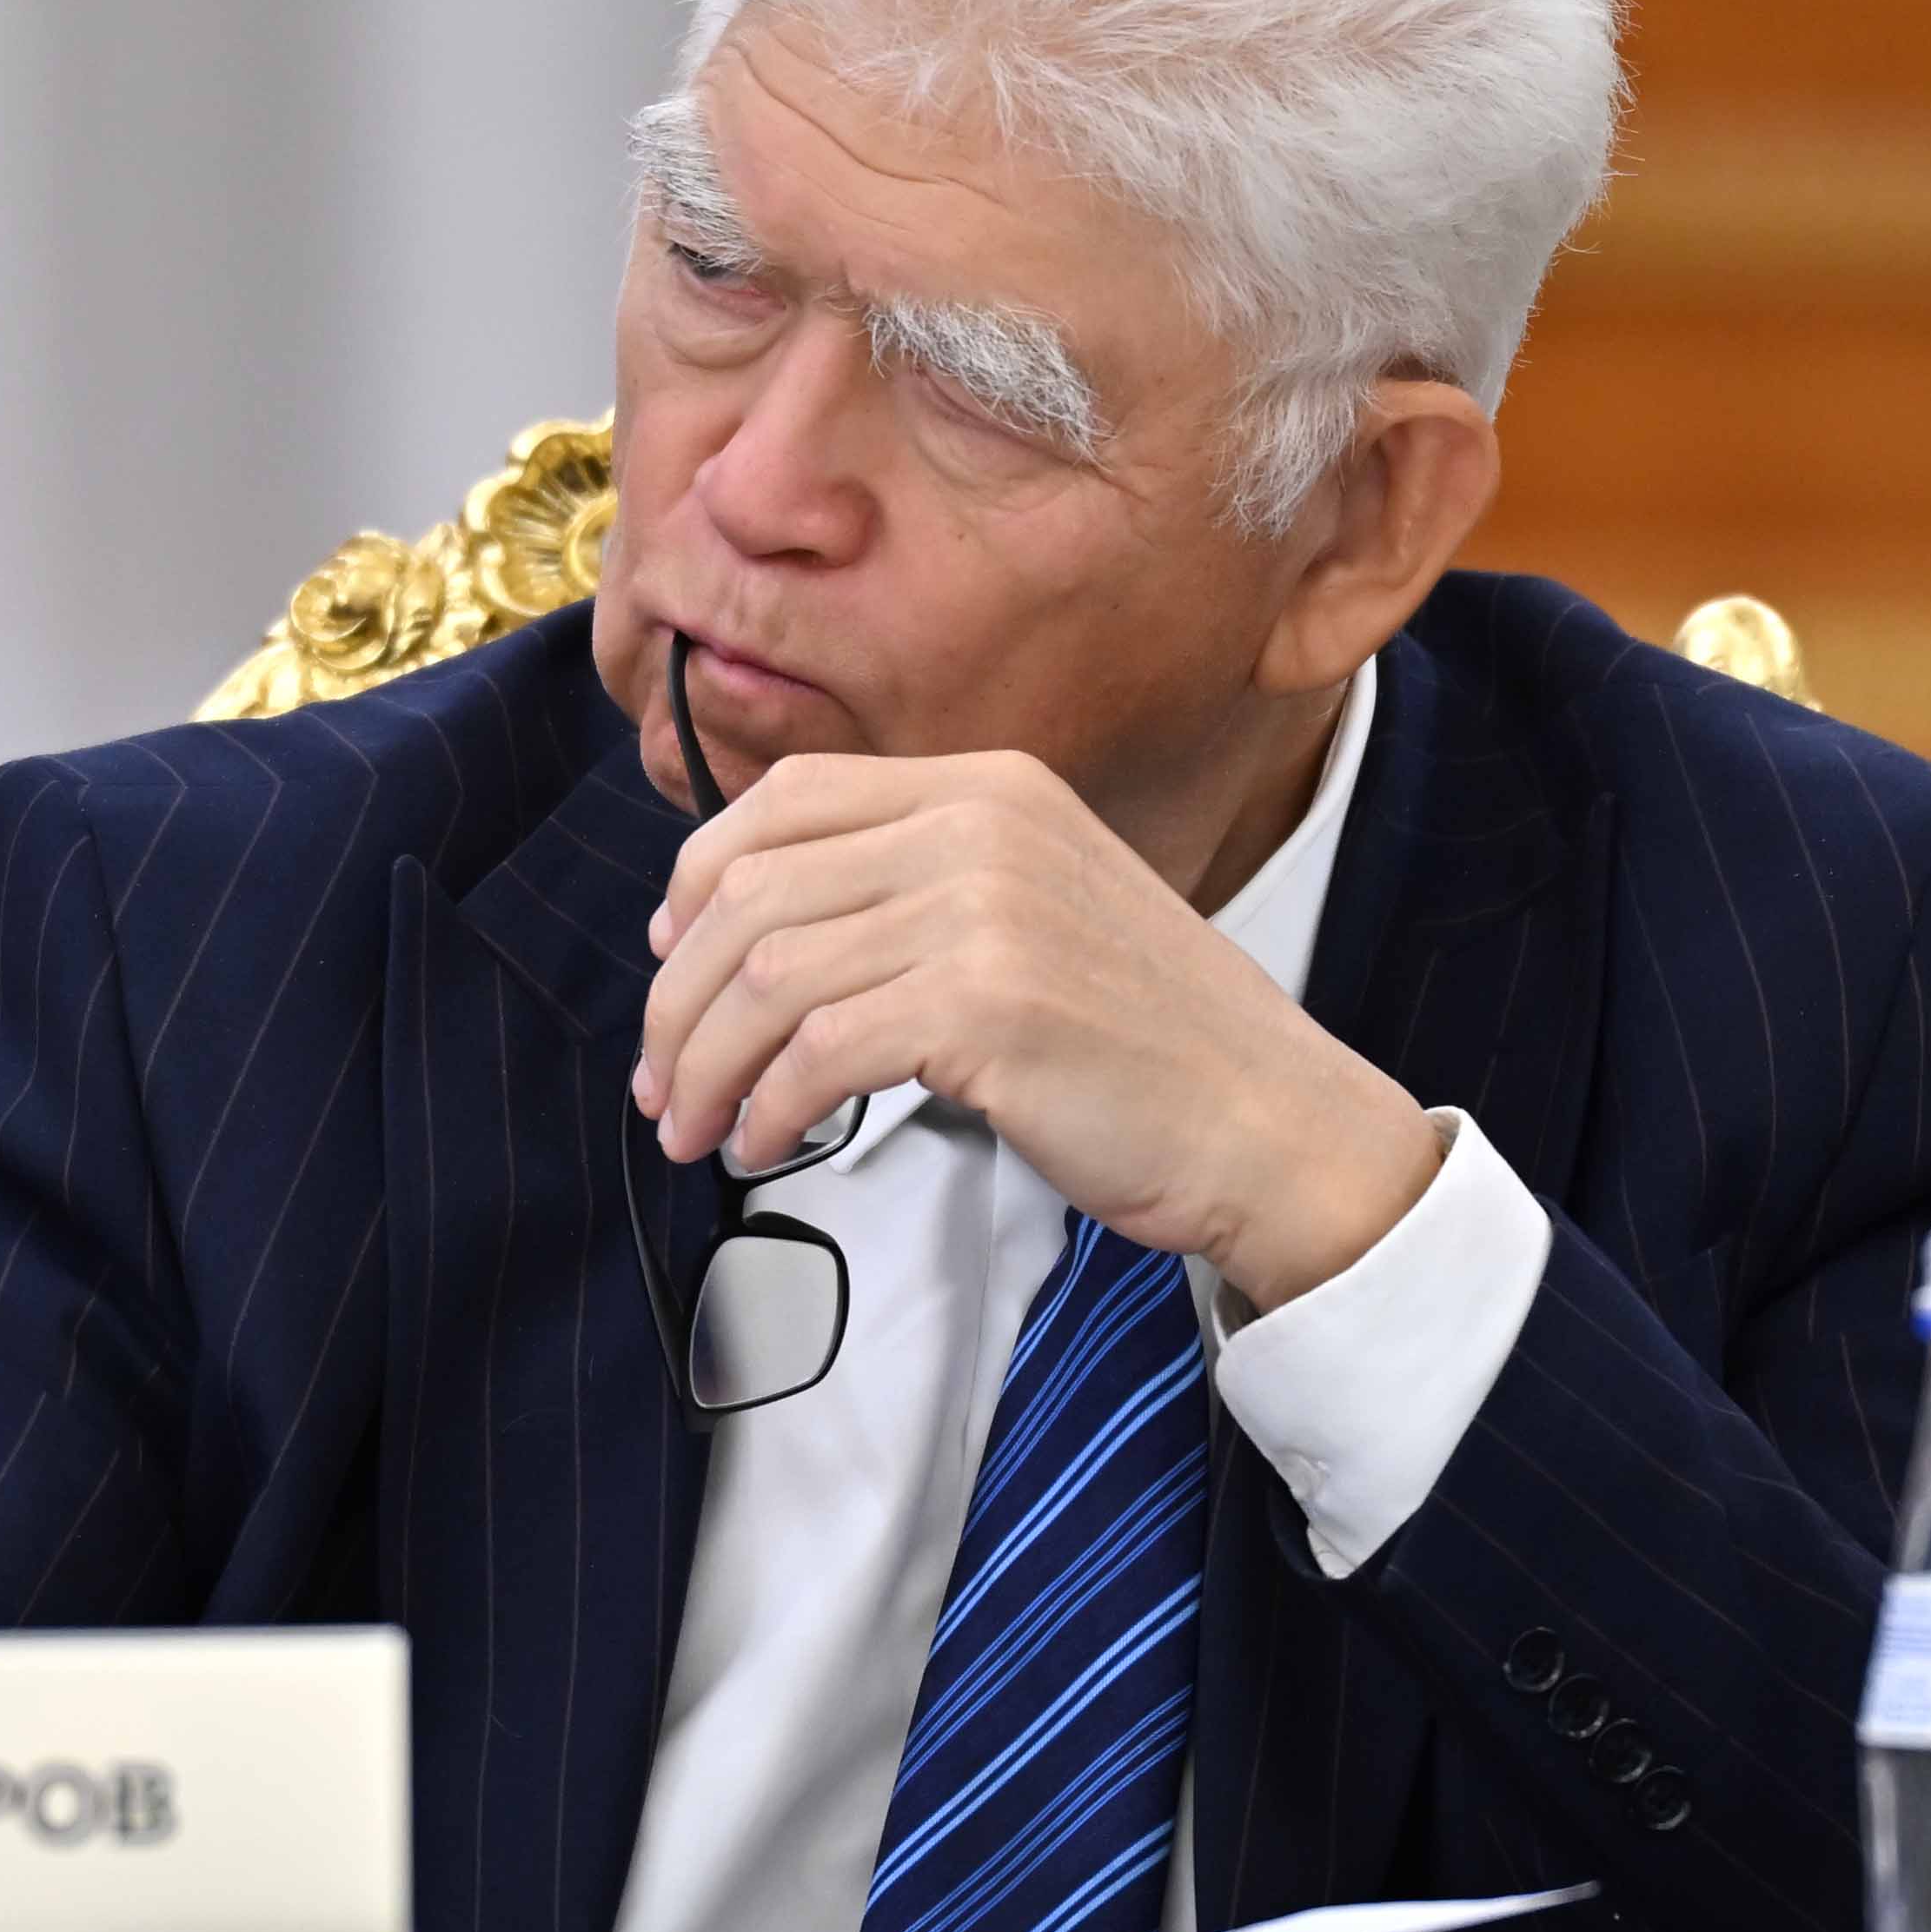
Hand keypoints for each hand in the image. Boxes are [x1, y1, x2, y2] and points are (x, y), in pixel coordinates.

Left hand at [631, 748, 1442, 1307]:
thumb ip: (921, 889)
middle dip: (679, 996)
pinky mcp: (987, 1002)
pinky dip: (767, 1106)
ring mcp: (986, 907)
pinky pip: (817, 1050)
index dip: (699, 879)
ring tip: (690, 1128)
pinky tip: (764, 1144)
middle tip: (660, 1079)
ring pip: (768, 973)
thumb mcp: (1036, 911)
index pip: (789, 799)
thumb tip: (757, 931)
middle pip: (753, 888)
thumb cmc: (1147, 1044)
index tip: (673, 962)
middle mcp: (982, 824)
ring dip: (703, 1065)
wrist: (1269, 1121)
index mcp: (991, 787)